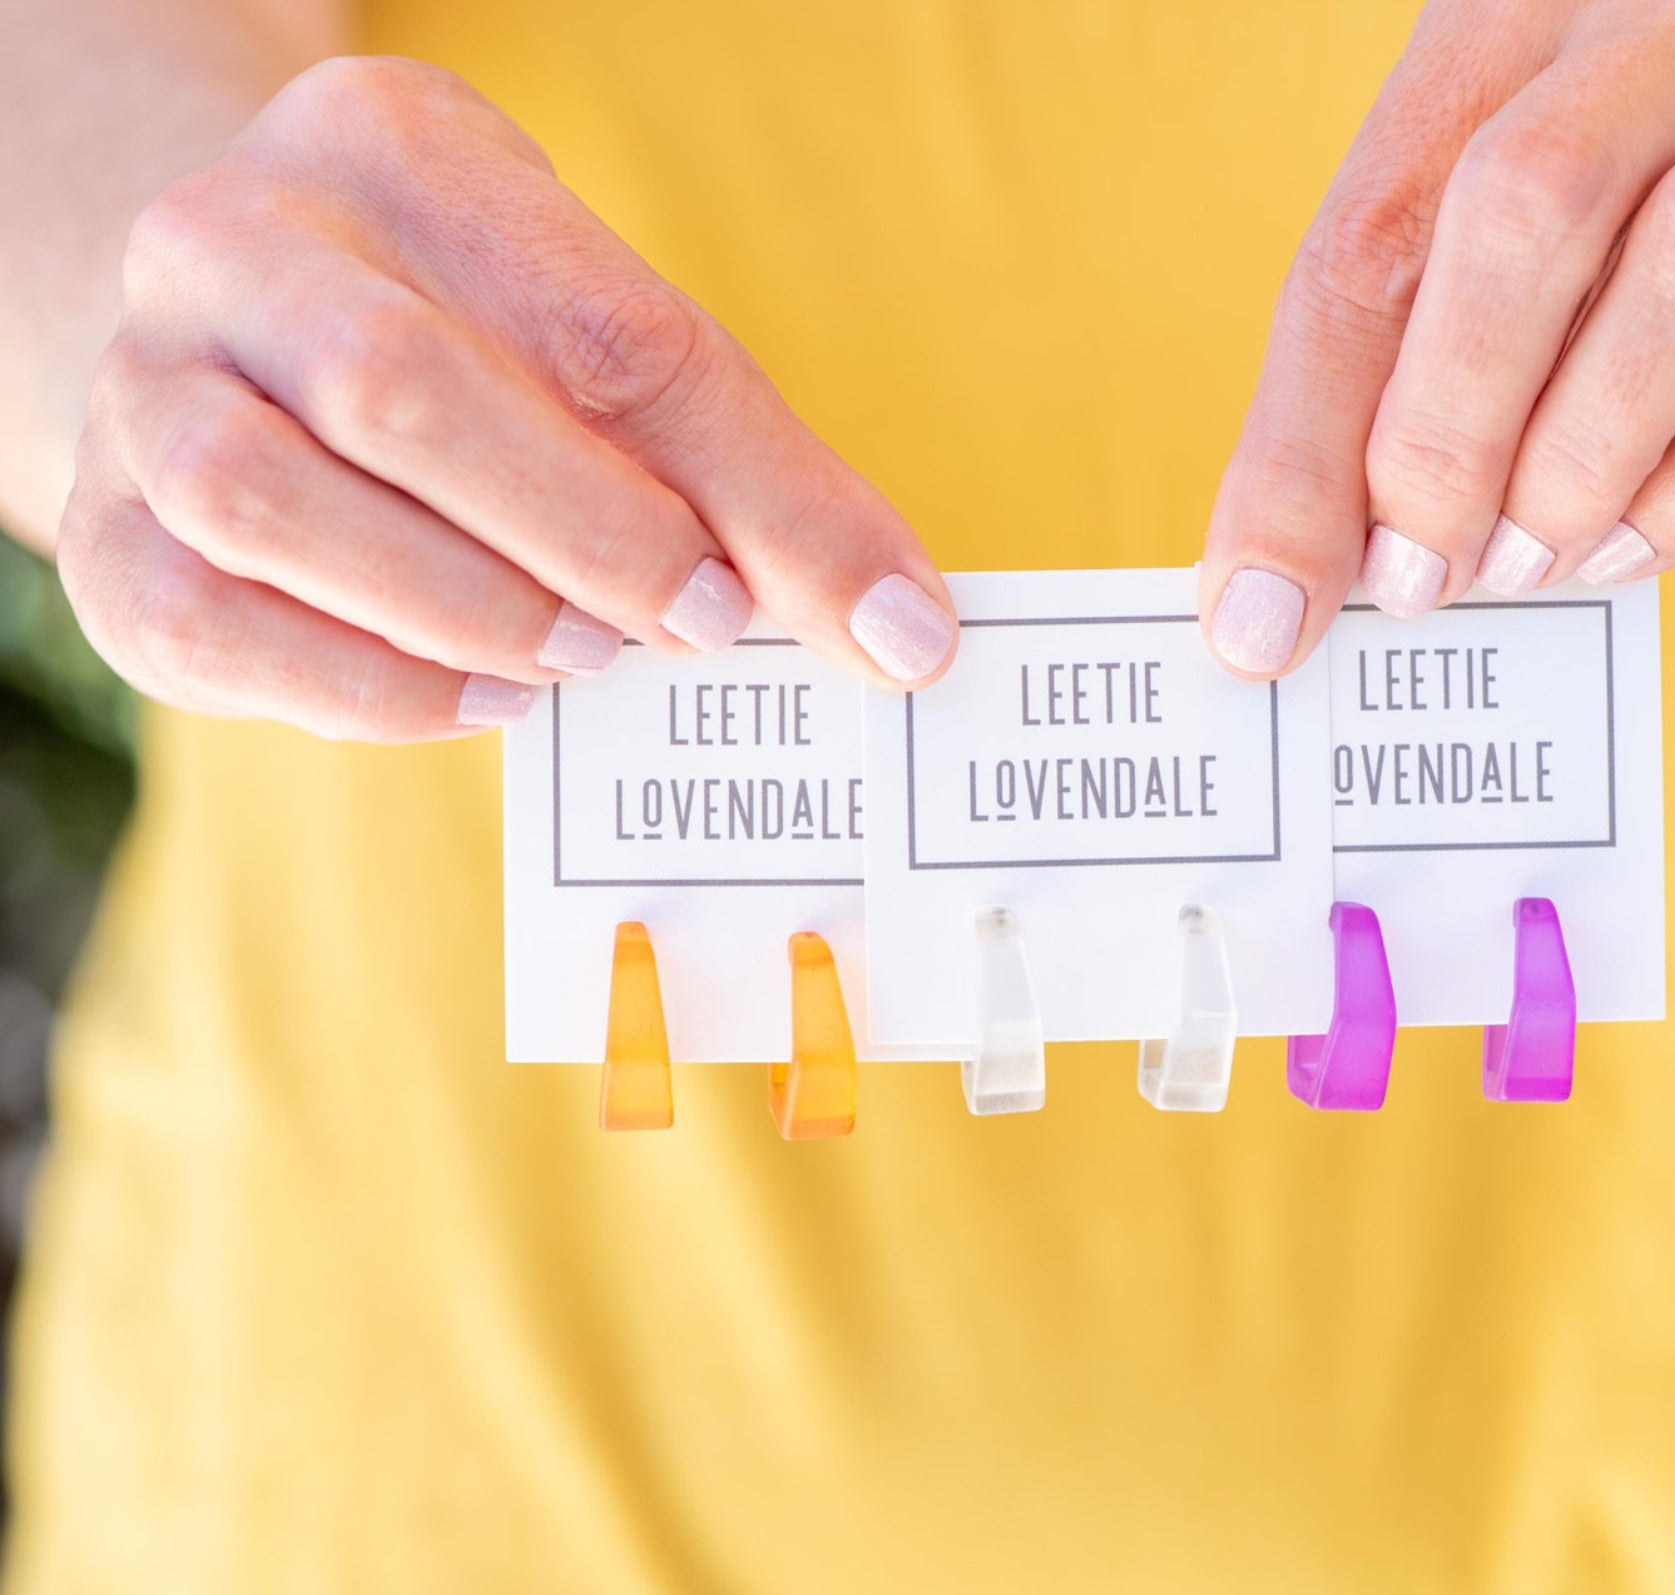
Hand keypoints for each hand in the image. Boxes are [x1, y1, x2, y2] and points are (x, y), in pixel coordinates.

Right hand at [58, 57, 958, 739]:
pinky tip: (481, 696)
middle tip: (697, 625)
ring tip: (582, 658)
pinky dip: (369, 686)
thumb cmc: (472, 352)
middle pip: (403, 392)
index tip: (838, 610)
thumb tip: (903, 635)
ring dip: (467, 608)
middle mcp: (232, 246)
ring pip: (270, 506)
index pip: (597, 326)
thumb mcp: (605, 345)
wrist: (248, 353)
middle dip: (586, 535)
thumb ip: (748, 474)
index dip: (730, 483)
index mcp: (394, 154)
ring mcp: (142, 391)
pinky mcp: (109, 544)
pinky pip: (216, 626)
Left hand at [1199, 0, 1674, 674]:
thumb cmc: (1626, 266)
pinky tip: (1626, 546)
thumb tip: (1263, 613)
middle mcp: (1672, 27)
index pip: (1370, 235)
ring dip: (1582, 452)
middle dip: (1446, 427)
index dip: (1306, 438)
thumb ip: (1359, 428)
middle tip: (1418, 573)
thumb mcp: (1475, 310)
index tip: (1272, 600)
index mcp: (1509, 35)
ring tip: (1526, 561)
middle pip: (1528, 200)